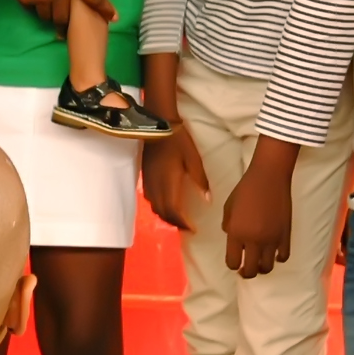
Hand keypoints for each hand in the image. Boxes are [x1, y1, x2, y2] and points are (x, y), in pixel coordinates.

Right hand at [142, 118, 209, 232]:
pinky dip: (159, 208)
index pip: (173, 212)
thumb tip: (208, 200)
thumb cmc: (178, 141)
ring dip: (166, 217)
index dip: (182, 224)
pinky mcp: (145, 178)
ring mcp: (148, 183)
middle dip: (175, 224)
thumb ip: (200, 181)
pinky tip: (167, 204)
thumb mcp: (194, 160)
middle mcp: (156, 187)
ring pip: (155, 208)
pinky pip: (151, 200)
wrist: (158, 125)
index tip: (193, 229)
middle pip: (163, 214)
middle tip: (187, 228)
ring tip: (178, 219)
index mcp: (169, 184)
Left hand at [222, 148, 292, 277]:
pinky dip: (278, 258)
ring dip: (262, 267)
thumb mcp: (228, 206)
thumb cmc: (245, 188)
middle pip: (250, 271)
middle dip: (246, 272)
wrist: (269, 177)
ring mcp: (271, 239)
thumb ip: (227, 225)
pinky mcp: (285, 235)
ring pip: (267, 268)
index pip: (232, 262)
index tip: (234, 261)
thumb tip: (230, 236)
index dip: (233, 264)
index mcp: (236, 233)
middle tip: (245, 268)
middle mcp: (253, 240)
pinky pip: (283, 257)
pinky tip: (274, 252)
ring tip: (259, 261)